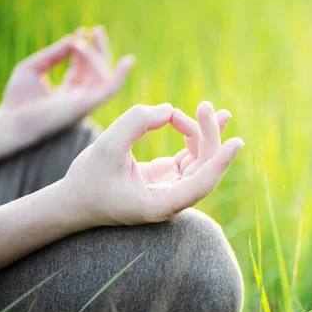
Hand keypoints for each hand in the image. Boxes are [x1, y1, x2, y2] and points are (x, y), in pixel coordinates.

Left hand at [0, 26, 132, 144]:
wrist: (14, 121)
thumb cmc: (18, 99)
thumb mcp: (32, 68)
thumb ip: (53, 54)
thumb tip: (73, 39)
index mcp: (67, 92)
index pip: (82, 69)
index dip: (82, 49)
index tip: (80, 30)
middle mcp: (80, 98)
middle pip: (97, 72)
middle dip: (99, 50)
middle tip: (97, 29)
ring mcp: (86, 102)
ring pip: (103, 76)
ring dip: (99, 55)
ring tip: (91, 35)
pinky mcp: (89, 105)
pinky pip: (110, 89)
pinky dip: (121, 76)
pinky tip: (128, 61)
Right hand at [62, 102, 243, 225]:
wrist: (74, 201)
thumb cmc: (88, 179)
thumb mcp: (106, 147)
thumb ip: (136, 123)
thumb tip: (168, 110)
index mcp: (160, 204)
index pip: (201, 184)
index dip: (220, 162)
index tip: (237, 142)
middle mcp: (172, 201)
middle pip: (204, 168)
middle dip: (210, 136)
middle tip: (208, 107)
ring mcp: (172, 190)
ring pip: (200, 161)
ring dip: (203, 134)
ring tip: (207, 108)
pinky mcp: (167, 179)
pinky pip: (190, 157)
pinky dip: (194, 138)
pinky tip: (198, 119)